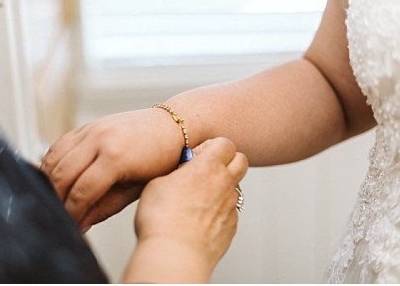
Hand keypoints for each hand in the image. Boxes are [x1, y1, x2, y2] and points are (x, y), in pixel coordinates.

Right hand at [42, 107, 182, 229]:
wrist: (170, 126)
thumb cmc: (160, 159)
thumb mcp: (137, 189)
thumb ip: (105, 206)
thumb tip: (81, 223)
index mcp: (115, 156)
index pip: (83, 190)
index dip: (72, 212)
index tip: (70, 226)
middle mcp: (99, 138)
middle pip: (63, 173)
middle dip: (57, 198)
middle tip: (58, 216)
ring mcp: (91, 128)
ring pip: (55, 156)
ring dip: (49, 180)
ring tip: (54, 200)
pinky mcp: (87, 125)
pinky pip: (60, 143)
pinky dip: (52, 161)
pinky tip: (54, 177)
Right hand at [129, 139, 246, 282]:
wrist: (174, 256)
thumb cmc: (161, 219)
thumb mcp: (158, 182)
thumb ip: (175, 171)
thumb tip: (180, 171)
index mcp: (208, 167)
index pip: (225, 143)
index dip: (212, 146)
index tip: (196, 155)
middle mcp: (224, 184)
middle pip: (241, 161)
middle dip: (227, 161)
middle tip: (205, 170)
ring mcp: (230, 208)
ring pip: (235, 188)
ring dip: (221, 187)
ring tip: (197, 198)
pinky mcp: (231, 229)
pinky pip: (230, 211)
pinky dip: (219, 210)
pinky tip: (199, 219)